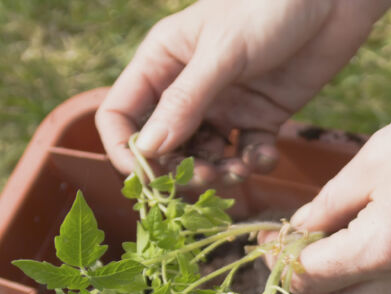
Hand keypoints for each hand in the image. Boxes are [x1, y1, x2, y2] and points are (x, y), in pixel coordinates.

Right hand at [96, 0, 390, 184]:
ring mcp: (226, 105)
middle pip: (165, 145)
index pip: (122, 114)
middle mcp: (188, 87)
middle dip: (180, 169)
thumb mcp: (223, 53)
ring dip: (219, 172)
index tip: (147, 175)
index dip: (126, 149)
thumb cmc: (269, 7)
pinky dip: (255, 162)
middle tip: (205, 179)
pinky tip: (266, 156)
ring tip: (239, 171)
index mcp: (162, 61)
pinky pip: (248, 153)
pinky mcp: (263, 117)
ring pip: (207, 156)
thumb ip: (186, 102)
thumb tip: (148, 150)